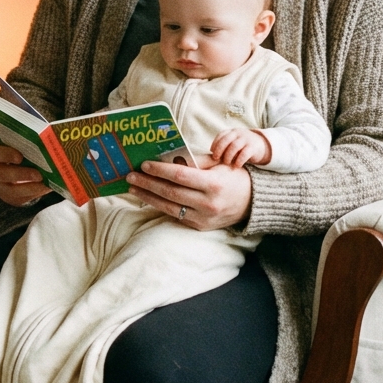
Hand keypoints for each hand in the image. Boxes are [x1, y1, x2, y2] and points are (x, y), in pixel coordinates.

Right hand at [0, 141, 51, 206]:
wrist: (14, 165)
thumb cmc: (17, 149)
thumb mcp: (16, 143)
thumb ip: (24, 141)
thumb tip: (44, 139)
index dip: (6, 155)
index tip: (20, 157)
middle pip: (2, 174)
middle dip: (22, 175)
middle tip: (39, 174)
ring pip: (11, 191)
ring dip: (30, 188)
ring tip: (46, 184)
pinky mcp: (8, 198)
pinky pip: (20, 198)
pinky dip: (35, 193)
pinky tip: (46, 188)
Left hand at [127, 160, 252, 229]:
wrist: (252, 202)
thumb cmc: (233, 177)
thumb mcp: (219, 164)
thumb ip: (195, 161)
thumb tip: (168, 157)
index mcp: (214, 184)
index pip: (180, 176)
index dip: (160, 170)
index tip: (144, 165)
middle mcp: (208, 204)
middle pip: (170, 193)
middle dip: (148, 184)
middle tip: (130, 176)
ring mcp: (203, 218)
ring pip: (169, 207)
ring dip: (148, 197)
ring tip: (133, 188)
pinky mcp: (199, 226)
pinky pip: (176, 215)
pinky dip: (160, 205)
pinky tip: (148, 197)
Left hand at [209, 128, 270, 168]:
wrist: (262, 145)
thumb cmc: (242, 147)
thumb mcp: (233, 143)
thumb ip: (224, 146)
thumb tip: (210, 156)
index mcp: (232, 132)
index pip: (221, 136)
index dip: (215, 144)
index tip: (212, 153)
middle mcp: (238, 134)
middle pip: (226, 140)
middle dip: (219, 150)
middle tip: (216, 159)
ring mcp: (246, 139)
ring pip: (234, 146)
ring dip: (228, 155)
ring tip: (226, 163)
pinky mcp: (253, 147)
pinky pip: (245, 153)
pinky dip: (239, 160)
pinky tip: (236, 166)